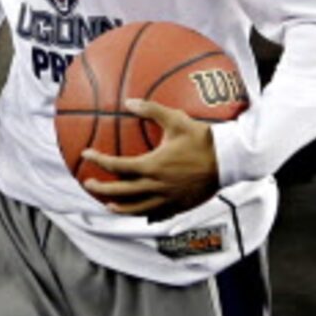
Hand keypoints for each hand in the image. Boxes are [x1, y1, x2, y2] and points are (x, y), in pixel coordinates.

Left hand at [82, 97, 221, 214]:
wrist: (228, 160)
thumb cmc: (203, 139)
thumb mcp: (176, 120)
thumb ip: (151, 110)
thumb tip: (129, 101)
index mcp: (152, 165)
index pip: (117, 166)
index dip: (98, 160)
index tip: (86, 154)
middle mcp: (156, 186)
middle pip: (120, 192)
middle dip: (101, 189)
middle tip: (88, 184)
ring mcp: (167, 199)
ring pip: (136, 209)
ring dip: (119, 208)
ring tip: (108, 205)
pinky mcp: (178, 206)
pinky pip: (156, 214)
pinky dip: (143, 214)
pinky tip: (138, 213)